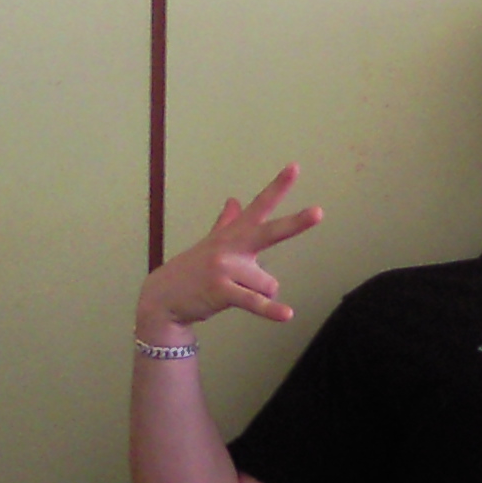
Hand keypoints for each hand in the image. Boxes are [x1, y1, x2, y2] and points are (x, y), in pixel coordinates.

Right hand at [133, 164, 324, 344]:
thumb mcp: (211, 243)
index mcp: (233, 234)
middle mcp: (231, 247)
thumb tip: (233, 200)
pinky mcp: (222, 291)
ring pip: (269, 284)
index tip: (294, 167)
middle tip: (319, 212)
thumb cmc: (193, 270)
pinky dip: (271, 311)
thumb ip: (227, 223)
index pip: (260, 206)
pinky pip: (254, 302)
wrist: (162, 297)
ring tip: (232, 293)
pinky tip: (287, 315)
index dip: (278, 187)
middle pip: (271, 232)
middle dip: (296, 223)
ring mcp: (226, 268)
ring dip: (259, 295)